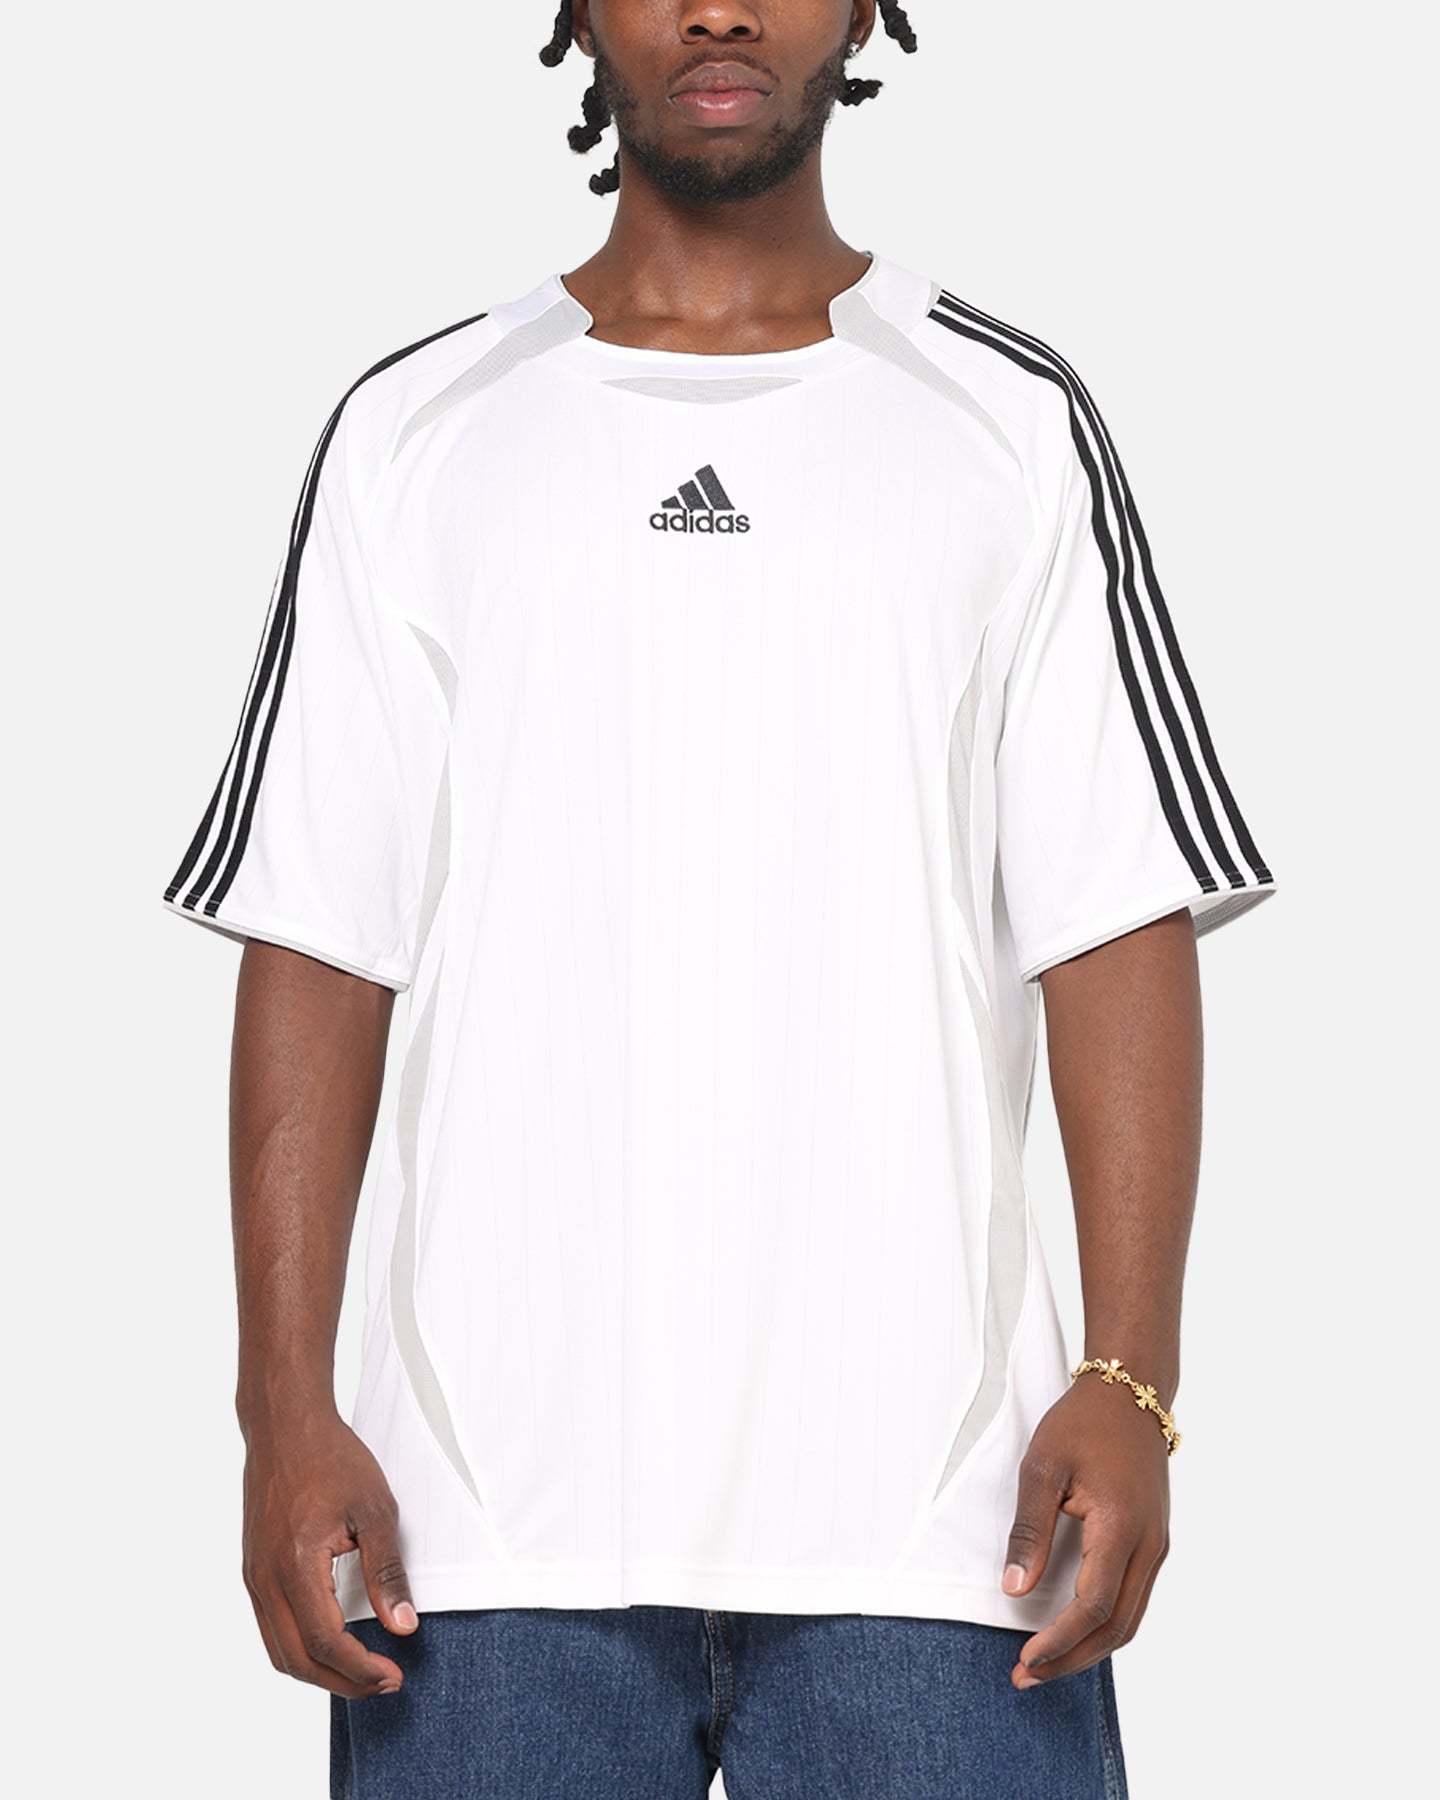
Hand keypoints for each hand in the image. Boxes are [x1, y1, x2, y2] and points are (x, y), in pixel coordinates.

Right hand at [241, 1408, 417, 1697]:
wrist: (285, 1425)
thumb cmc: (332, 1459)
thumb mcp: (375, 1509)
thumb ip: (387, 1570)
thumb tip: (403, 1625)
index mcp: (295, 1566)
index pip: (326, 1642)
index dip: (360, 1669)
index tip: (394, 1676)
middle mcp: (265, 1580)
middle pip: (297, 1660)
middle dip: (342, 1682)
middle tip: (384, 1683)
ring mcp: (254, 1577)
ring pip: (279, 1651)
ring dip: (319, 1671)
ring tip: (362, 1670)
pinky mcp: (253, 1570)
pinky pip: (271, 1629)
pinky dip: (300, 1650)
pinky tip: (333, 1642)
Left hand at [1001, 1375, 1170, 1688]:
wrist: (1130, 1394)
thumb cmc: (1081, 1424)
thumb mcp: (1042, 1466)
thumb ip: (1029, 1529)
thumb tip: (1015, 1589)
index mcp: (1121, 1528)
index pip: (1092, 1606)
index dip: (1059, 1640)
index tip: (1024, 1660)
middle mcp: (1149, 1546)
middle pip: (1116, 1627)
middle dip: (1071, 1658)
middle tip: (1026, 1677)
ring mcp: (1157, 1547)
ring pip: (1129, 1620)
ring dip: (1088, 1648)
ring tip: (1044, 1664)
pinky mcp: (1153, 1543)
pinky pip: (1133, 1600)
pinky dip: (1104, 1625)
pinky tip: (1073, 1632)